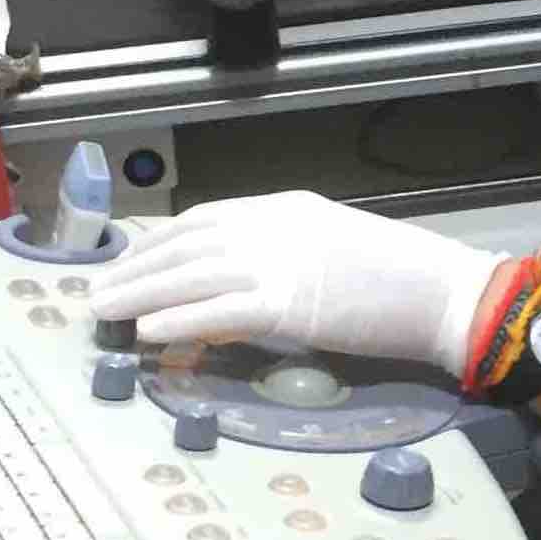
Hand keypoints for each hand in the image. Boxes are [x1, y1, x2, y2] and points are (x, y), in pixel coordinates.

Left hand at [87, 191, 504, 374]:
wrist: (442, 291)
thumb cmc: (399, 276)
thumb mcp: (332, 246)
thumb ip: (286, 255)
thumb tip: (242, 283)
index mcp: (287, 208)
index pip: (207, 218)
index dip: (160, 240)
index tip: (130, 259)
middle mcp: (276, 225)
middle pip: (189, 244)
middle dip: (137, 267)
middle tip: (97, 290)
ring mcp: (282, 261)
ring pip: (193, 274)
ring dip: (142, 293)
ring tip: (106, 310)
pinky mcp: (290, 303)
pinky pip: (220, 311)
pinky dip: (179, 320)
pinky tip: (149, 331)